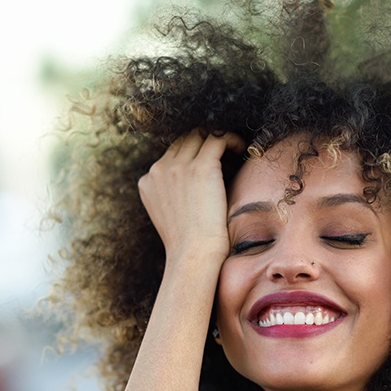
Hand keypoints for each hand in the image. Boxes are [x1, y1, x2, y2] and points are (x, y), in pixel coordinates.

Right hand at [138, 130, 244, 262]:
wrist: (194, 256)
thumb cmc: (190, 248)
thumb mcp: (172, 220)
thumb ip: (175, 199)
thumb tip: (195, 192)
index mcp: (148, 183)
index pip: (170, 155)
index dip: (191, 153)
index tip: (210, 159)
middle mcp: (158, 170)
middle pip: (183, 140)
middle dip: (204, 140)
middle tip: (224, 149)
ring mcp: (178, 167)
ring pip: (199, 135)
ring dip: (217, 137)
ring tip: (235, 147)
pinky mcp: (201, 167)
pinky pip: (217, 139)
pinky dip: (231, 139)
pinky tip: (242, 148)